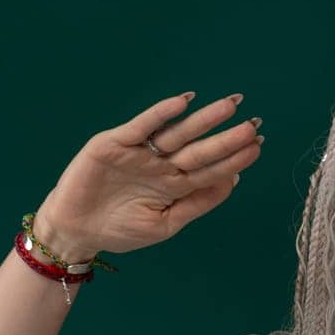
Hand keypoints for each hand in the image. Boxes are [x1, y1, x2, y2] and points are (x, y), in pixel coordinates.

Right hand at [31, 91, 263, 259]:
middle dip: (227, 137)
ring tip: (230, 106)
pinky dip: (161, 113)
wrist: (75, 231)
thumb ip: (197, 203)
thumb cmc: (120, 230)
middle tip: (254, 124)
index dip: (234, 158)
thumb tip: (233, 181)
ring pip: (178, 133)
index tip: (259, 146)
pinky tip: (183, 102)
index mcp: (176, 186)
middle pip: (201, 149)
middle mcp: (162, 165)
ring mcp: (141, 152)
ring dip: (203, 119)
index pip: (211, 170)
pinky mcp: (115, 143)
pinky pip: (142, 126)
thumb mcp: (165, 223)